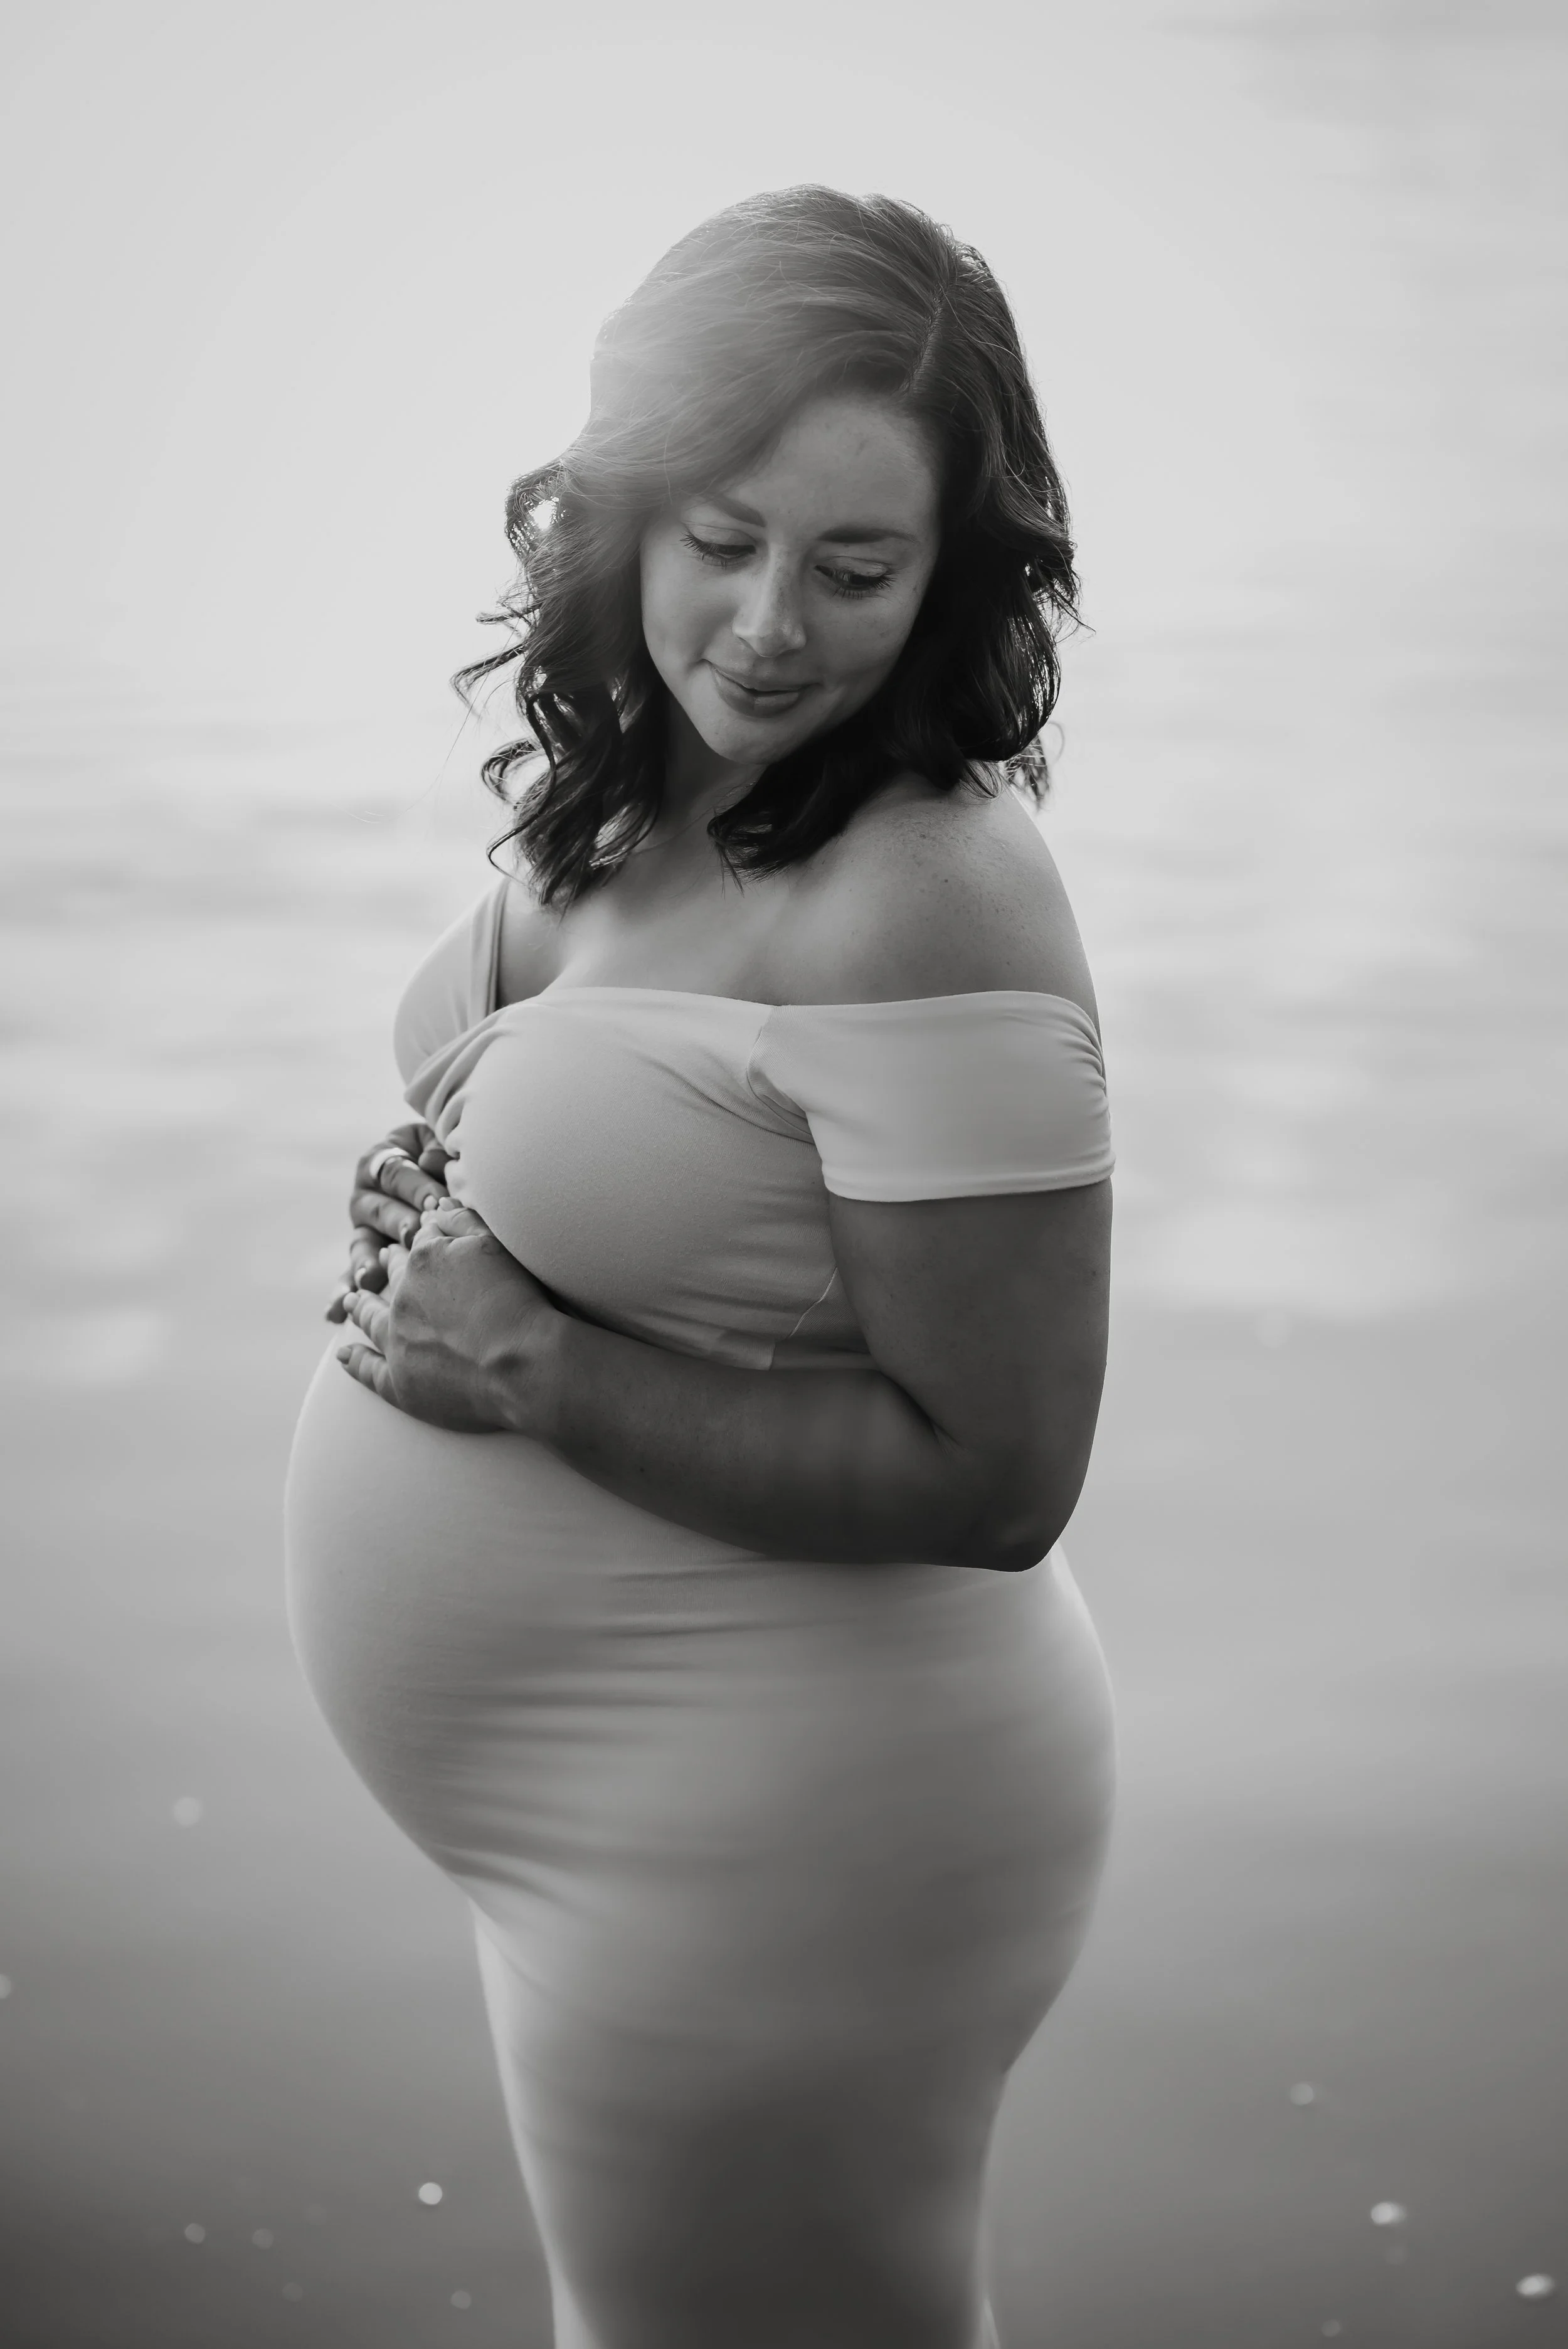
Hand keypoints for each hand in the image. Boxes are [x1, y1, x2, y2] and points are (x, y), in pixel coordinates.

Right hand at [325, 1121, 451, 1321]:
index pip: (397, 1173)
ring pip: (362, 1245)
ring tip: (369, 1278)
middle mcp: (367, 1196)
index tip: (435, 1201)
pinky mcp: (366, 1257)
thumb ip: (438, 1152)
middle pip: (379, 1210)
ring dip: (366, 1262)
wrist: (448, 1174)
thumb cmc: (447, 1160)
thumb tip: (428, 1160)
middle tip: (412, 1235)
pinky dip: (343, 1293)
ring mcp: (364, 1229)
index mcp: (382, 1161)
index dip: (416, 1186)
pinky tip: (334, 1313)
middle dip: (397, 1223)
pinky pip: (351, 1275)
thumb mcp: (444, 1146)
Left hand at [335, 1201, 561, 1437]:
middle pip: (394, 1278)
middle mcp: (403, 1299)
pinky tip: (345, 1356)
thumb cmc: (518, 1303)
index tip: (421, 1235)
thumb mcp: (495, 1247)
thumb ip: (464, 1222)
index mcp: (426, 1261)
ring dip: (361, 1308)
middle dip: (390, 1266)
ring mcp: (397, 1342)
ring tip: (353, 1302)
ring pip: (371, 1320)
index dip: (423, 1239)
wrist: (522, 1365)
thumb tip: (437, 1208)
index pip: (422, 1244)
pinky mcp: (399, 1382)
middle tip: (385, 1258)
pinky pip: (368, 1370)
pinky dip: (355, 1362)